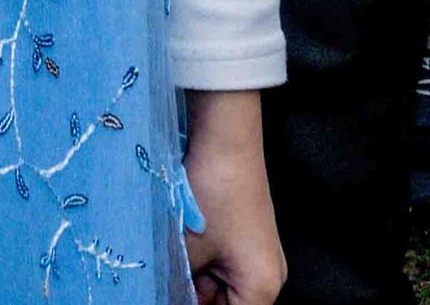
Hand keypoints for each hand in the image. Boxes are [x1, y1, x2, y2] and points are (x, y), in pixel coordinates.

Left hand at [182, 91, 283, 304]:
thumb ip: (175, 285)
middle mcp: (268, 278)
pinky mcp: (245, 240)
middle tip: (163, 281)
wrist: (225, 140)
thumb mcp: (185, 250)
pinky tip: (174, 253)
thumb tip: (161, 291)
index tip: (167, 295)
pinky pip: (219, 267)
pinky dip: (196, 266)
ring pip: (217, 289)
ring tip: (166, 266)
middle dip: (191, 297)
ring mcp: (257, 258)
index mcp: (262, 289)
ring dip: (190, 282)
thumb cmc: (211, 195)